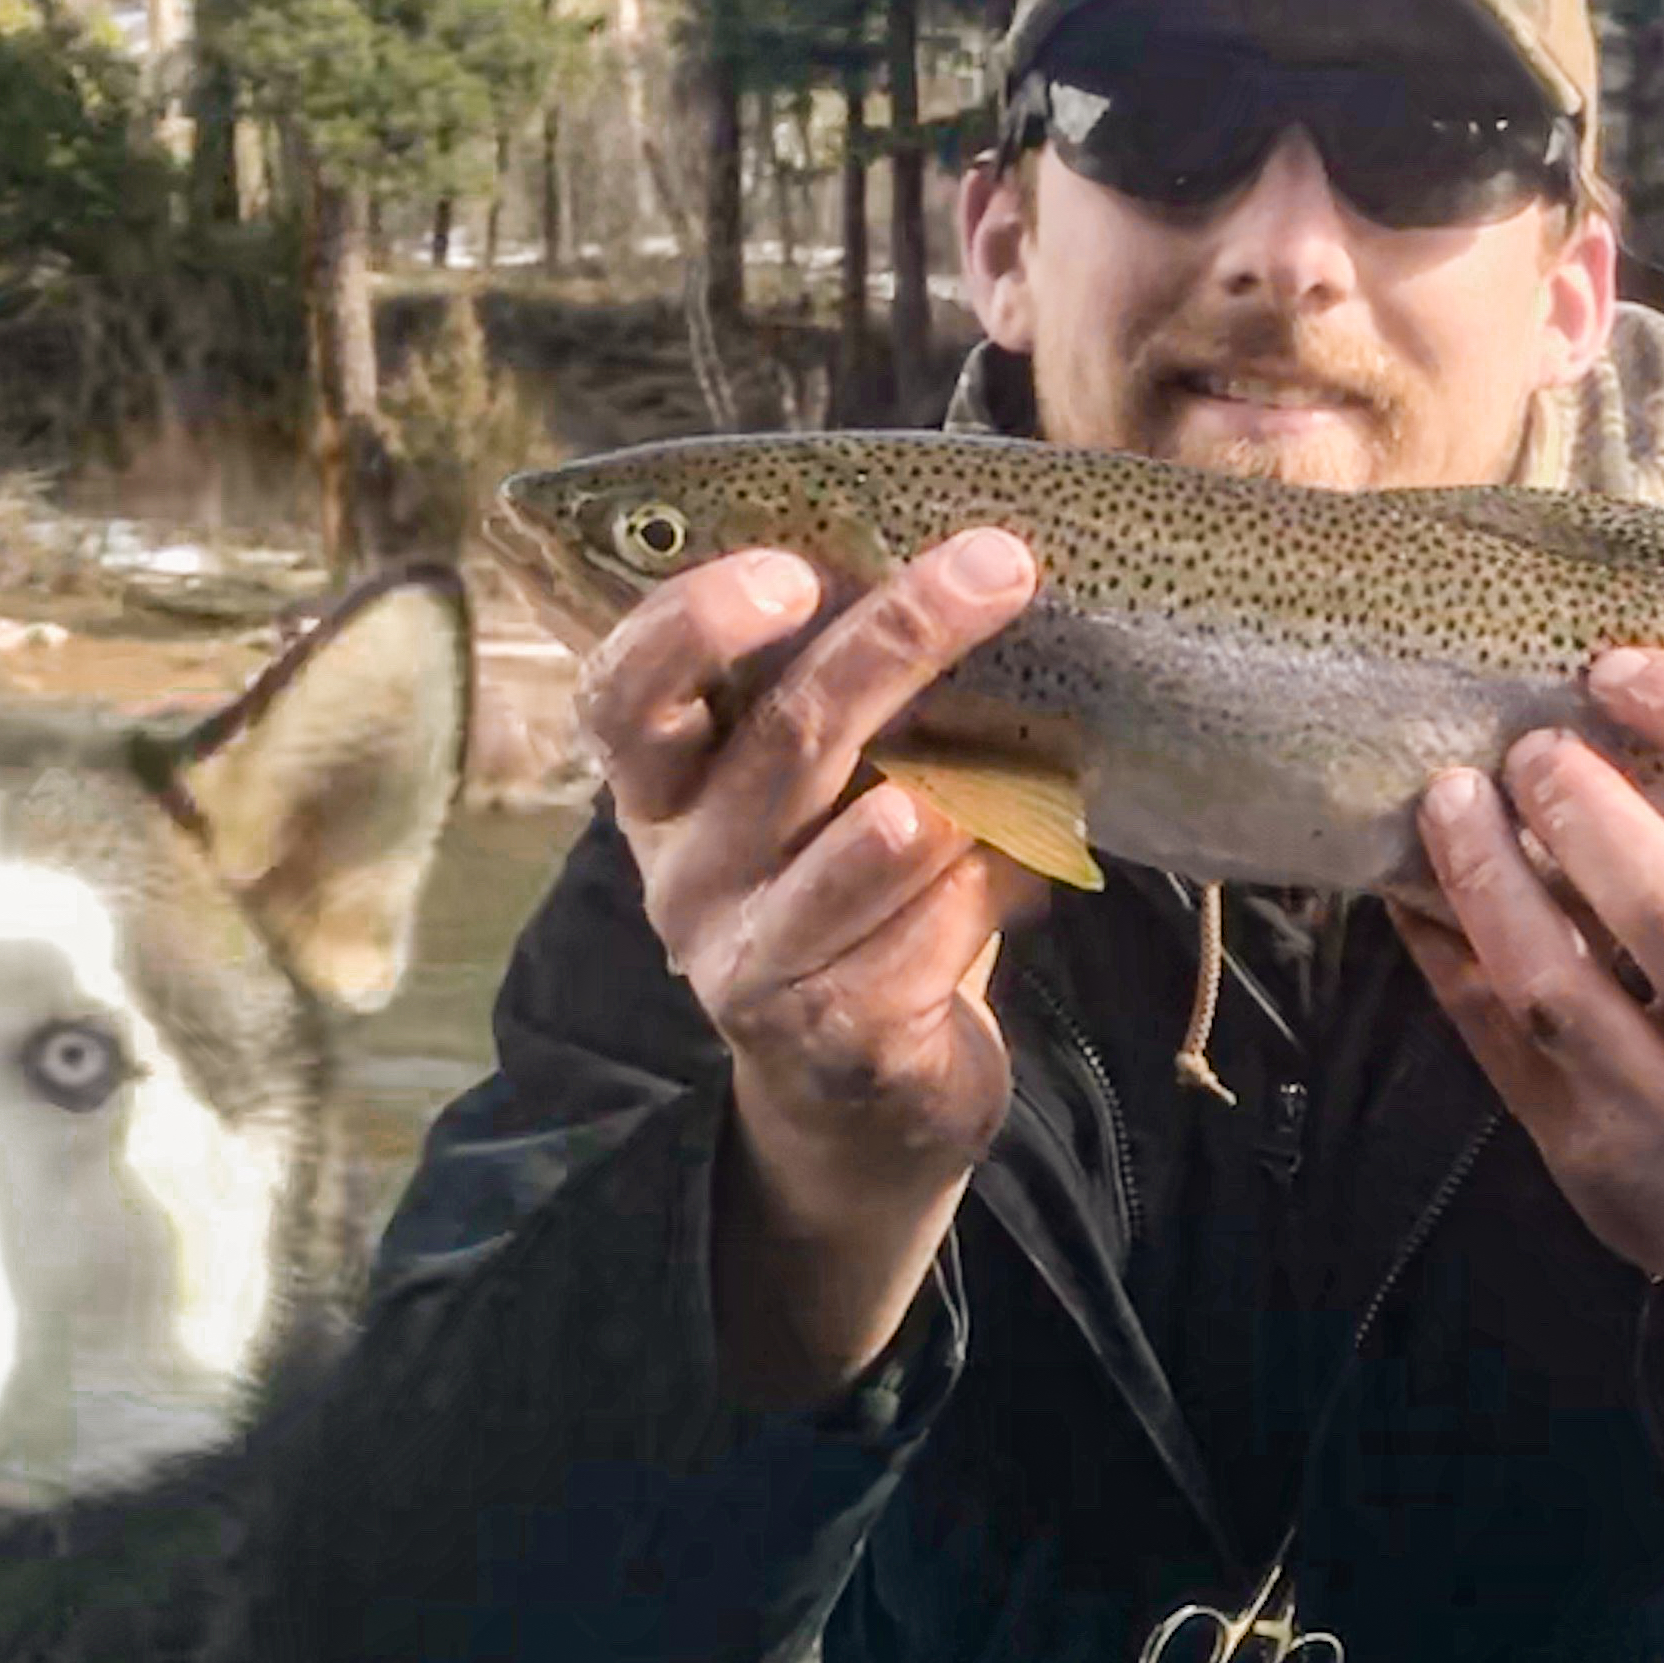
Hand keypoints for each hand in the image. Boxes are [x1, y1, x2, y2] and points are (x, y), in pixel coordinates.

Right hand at [577, 528, 1047, 1404]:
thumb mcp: (814, 797)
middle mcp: (686, 878)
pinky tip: (1033, 868)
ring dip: (982, 784)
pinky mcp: (834, 1031)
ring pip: (887, 834)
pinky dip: (1009, 876)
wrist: (857, 1099)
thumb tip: (949, 562)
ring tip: (1040, 760)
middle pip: (789, 736)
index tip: (790, 571)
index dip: (692, 626)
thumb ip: (834, 701)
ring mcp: (750, 964)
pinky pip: (947, 921)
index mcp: (660, 798)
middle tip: (999, 566)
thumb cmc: (845, 900)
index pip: (623, 698)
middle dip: (903, 636)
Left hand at [1391, 648, 1663, 1422]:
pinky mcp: (1581, 1153)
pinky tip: (1414, 890)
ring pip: (1552, 982)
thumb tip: (1650, 705)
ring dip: (1485, 876)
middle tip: (1529, 744)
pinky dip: (1444, 954)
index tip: (1621, 667)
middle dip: (1580, 805)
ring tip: (1446, 797)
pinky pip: (1492, 1037)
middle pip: (1663, 903)